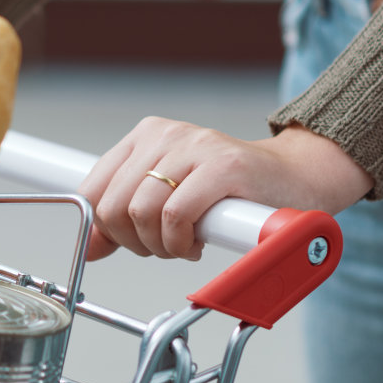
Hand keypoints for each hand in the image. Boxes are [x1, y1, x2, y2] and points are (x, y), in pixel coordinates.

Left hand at [78, 118, 371, 260]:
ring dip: (160, 245)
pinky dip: (180, 242)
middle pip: (114, 205)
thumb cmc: (229, 191)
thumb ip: (127, 217)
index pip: (93, 187)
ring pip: (142, 212)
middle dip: (134, 241)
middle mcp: (164, 134)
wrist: (294, 177)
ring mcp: (194, 146)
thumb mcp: (168, 199)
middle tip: (162, 247)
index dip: (101, 228)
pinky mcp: (223, 165)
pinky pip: (176, 216)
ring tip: (183, 245)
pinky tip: (197, 243)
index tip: (118, 246)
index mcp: (145, 136)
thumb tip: (89, 247)